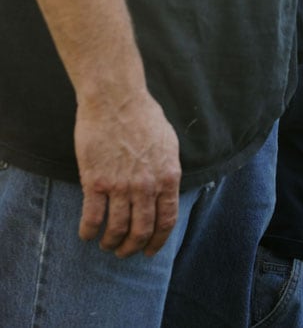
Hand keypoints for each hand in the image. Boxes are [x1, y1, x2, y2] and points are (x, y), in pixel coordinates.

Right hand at [75, 90, 180, 257]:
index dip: (157, 241)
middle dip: (132, 247)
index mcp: (167, 176)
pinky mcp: (95, 181)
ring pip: (117, 229)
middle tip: (124, 251)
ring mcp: (120, 185)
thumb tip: (167, 188)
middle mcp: (146, 185)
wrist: (115, 98)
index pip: (166, 220)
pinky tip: (87, 234)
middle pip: (141, 231)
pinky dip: (89, 231)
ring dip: (111, 243)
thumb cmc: (142, 115)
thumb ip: (167, 169)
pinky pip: (92, 217)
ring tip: (107, 244)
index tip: (149, 251)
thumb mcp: (168, 142)